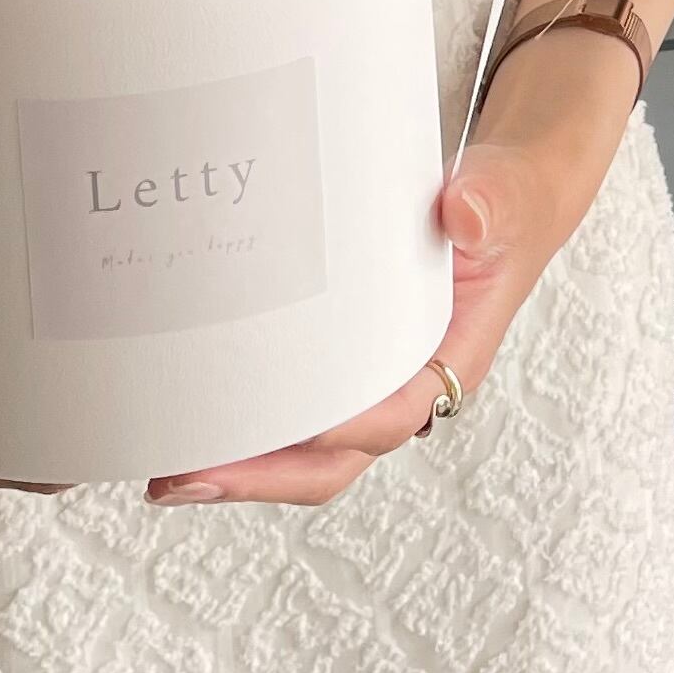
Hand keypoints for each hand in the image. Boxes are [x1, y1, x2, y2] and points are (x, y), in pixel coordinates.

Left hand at [145, 30, 639, 506]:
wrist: (505, 196)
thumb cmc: (507, 206)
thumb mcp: (508, 198)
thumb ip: (493, 205)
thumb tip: (464, 214)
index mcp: (449, 357)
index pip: (389, 413)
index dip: (335, 430)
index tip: (280, 430)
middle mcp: (404, 381)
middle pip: (332, 457)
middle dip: (260, 475)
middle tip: (182, 476)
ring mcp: (370, 377)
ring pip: (304, 444)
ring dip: (241, 461)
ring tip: (165, 466)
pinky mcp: (340, 357)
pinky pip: (292, 403)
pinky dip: (244, 416)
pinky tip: (187, 408)